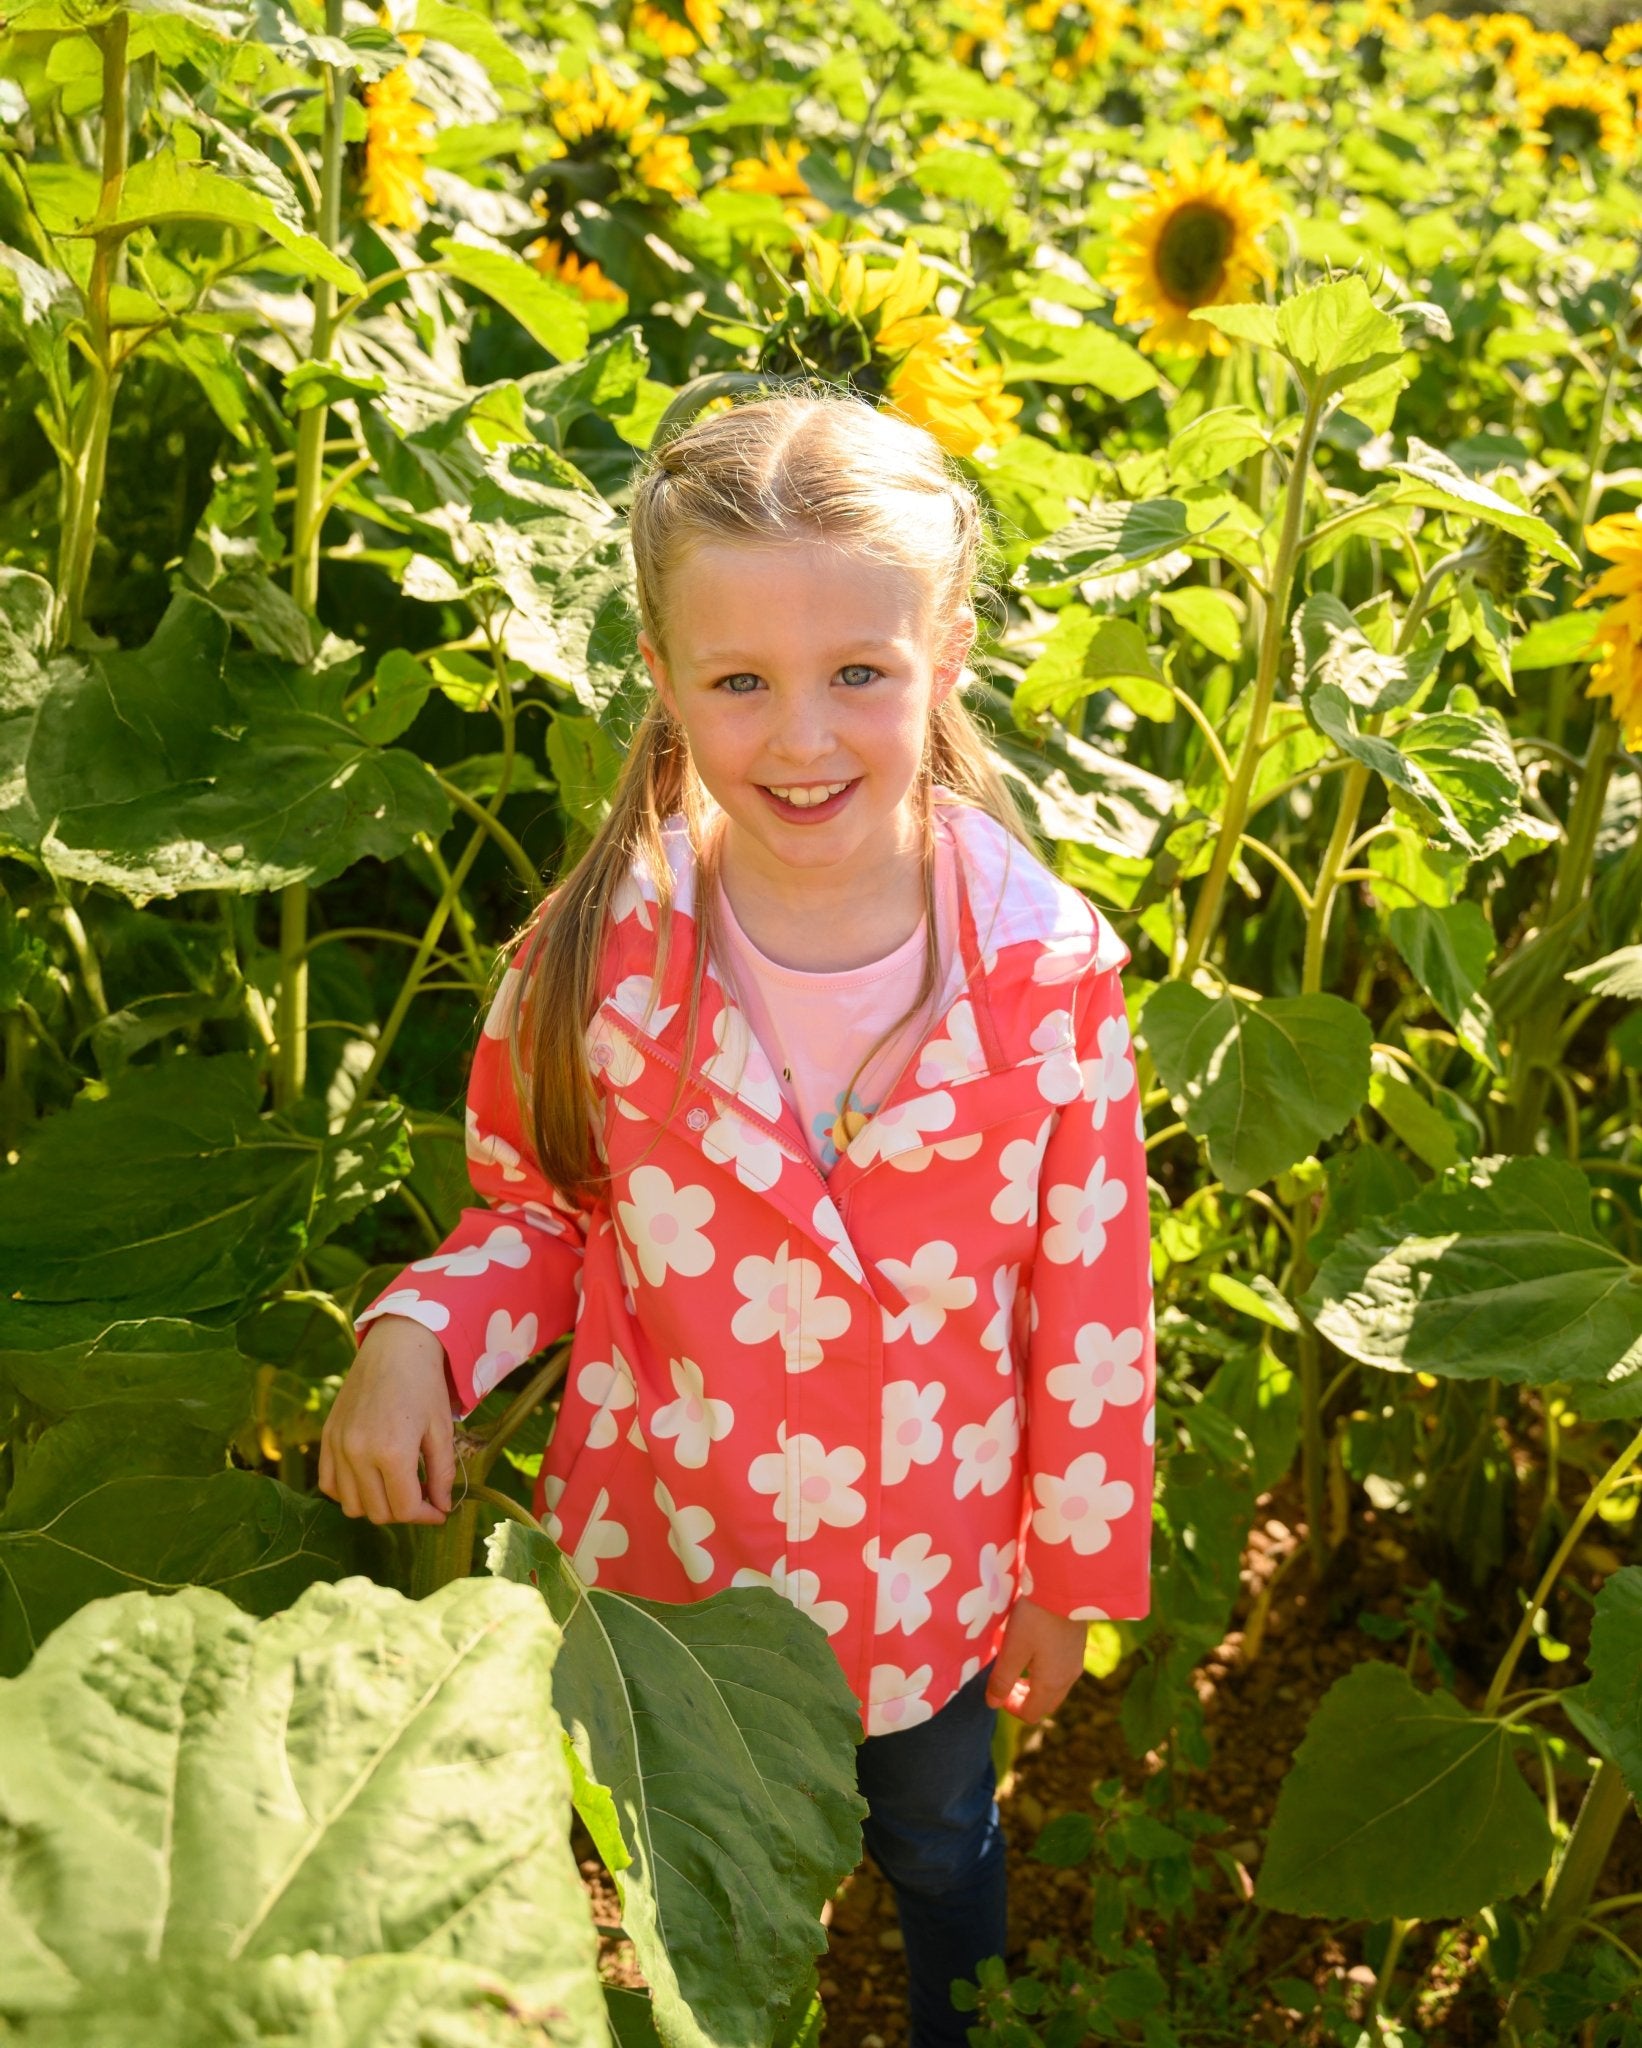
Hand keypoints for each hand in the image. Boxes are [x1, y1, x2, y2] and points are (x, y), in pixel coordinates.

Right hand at [318, 1315, 454, 1524]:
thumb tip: (442, 1507)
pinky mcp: (327, 1437)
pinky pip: (328, 1484)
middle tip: (422, 1497)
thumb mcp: (442, 1430)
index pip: (405, 1509)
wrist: (395, 1347)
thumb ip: (442, 1473)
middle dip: (404, 1512)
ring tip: (396, 1488)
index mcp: (392, 1452)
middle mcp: (359, 1454)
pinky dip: (347, 1491)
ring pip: (351, 1505)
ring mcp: (338, 1446)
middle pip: (377, 1512)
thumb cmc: (425, 1385)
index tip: (439, 1512)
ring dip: (375, 1505)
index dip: (426, 1516)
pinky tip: (369, 1478)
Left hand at [985, 1597, 1087, 1722]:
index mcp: (1051, 1684)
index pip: (1031, 1714)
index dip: (1010, 1708)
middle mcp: (1068, 1678)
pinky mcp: (1078, 1645)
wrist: (1065, 1587)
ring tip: (1017, 1663)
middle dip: (1024, 1699)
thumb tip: (992, 1703)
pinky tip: (1033, 1648)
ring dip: (1035, 1684)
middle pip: (1045, 1703)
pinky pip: (1061, 1670)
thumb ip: (1002, 1679)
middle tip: (1006, 1680)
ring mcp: (1076, 1661)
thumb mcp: (1013, 1649)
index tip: (996, 1689)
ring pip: (1055, 1687)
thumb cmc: (1035, 1619)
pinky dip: (1045, 1670)